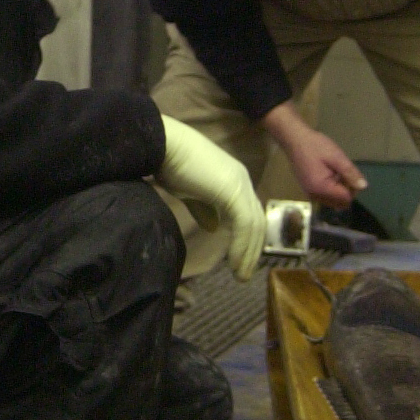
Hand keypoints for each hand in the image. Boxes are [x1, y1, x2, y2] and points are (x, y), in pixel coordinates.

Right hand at [156, 116, 265, 280]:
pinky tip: (233, 262)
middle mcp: (243, 180)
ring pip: (253, 226)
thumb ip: (204, 209)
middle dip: (252, 249)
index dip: (247, 238)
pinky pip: (243, 225)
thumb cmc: (170, 163)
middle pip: (257, 221)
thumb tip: (213, 228)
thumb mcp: (189, 192)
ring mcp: (240, 184)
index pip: (249, 214)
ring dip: (248, 253)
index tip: (238, 259)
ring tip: (239, 274)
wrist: (163, 145)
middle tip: (243, 273)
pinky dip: (241, 246)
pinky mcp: (232, 191)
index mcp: (234, 179)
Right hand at [262, 102, 366, 207]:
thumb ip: (350, 173)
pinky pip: (324, 196)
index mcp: (322, 188)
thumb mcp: (336, 157)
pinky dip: (330, 189)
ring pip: (332, 201)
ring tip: (335, 172)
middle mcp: (314, 195)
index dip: (353, 189)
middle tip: (343, 173)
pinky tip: (328, 174)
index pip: (345, 199)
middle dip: (345, 191)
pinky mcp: (307, 189)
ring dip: (338, 190)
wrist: (294, 139)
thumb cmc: (315, 146)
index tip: (350, 174)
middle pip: (338, 203)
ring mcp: (309, 193)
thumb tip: (363, 187)